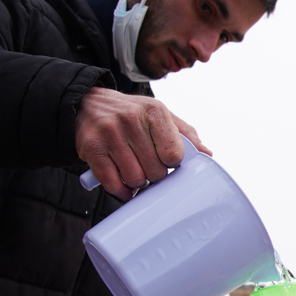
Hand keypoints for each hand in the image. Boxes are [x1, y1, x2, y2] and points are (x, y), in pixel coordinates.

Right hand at [74, 88, 211, 199]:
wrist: (88, 104)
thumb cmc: (132, 114)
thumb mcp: (160, 115)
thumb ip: (185, 134)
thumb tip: (206, 155)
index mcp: (154, 111)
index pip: (174, 154)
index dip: (171, 163)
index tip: (166, 160)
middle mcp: (131, 120)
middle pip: (155, 171)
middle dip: (154, 174)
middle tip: (147, 165)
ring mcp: (110, 134)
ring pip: (135, 179)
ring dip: (137, 182)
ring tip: (134, 170)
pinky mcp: (91, 149)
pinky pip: (112, 183)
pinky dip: (120, 190)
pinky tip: (123, 184)